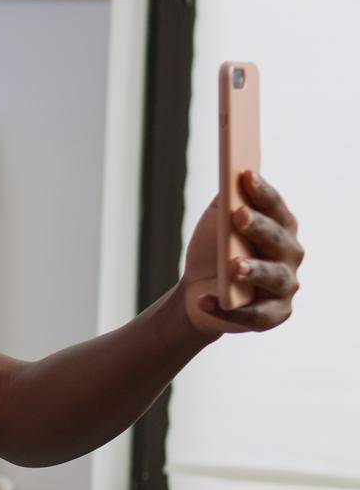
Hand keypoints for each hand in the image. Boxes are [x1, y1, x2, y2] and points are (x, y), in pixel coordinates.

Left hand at [179, 171, 303, 335]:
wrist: (198, 293)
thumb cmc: (212, 252)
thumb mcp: (216, 224)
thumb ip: (225, 202)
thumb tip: (230, 180)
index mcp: (280, 228)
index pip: (275, 207)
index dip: (262, 192)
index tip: (245, 174)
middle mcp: (290, 255)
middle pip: (277, 239)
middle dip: (259, 227)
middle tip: (238, 215)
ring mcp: (284, 286)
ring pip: (273, 276)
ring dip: (253, 270)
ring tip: (233, 266)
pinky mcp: (272, 315)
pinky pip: (253, 314)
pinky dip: (228, 310)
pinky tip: (206, 300)